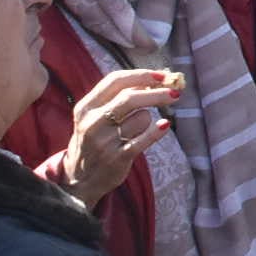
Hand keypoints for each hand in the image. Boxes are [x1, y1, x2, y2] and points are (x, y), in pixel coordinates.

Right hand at [59, 68, 181, 204]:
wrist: (79, 181)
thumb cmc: (94, 141)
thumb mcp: (93, 117)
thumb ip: (116, 98)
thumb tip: (153, 79)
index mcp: (85, 108)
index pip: (115, 81)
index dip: (141, 75)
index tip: (162, 75)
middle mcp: (92, 123)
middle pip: (130, 98)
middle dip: (157, 92)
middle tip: (176, 92)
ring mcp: (104, 141)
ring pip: (142, 118)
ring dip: (149, 119)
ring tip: (137, 130)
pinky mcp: (117, 158)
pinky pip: (145, 138)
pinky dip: (158, 130)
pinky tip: (164, 126)